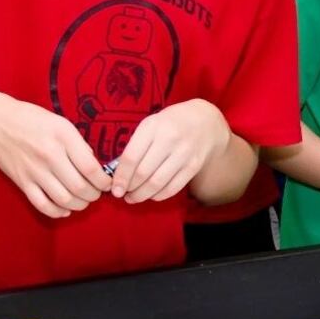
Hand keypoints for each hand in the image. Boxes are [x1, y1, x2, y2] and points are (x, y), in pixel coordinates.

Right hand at [0, 92, 111, 217]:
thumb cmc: (33, 120)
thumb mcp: (62, 124)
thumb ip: (79, 144)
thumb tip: (95, 166)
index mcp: (64, 138)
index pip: (91, 168)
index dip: (104, 181)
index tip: (108, 183)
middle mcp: (50, 156)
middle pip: (80, 187)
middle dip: (94, 195)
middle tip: (97, 193)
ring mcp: (34, 171)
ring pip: (64, 199)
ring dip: (79, 205)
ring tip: (84, 200)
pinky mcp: (22, 181)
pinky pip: (42, 204)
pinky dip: (57, 211)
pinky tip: (65, 209)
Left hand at [113, 100, 230, 203]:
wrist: (205, 121)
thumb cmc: (170, 123)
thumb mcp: (151, 125)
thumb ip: (136, 145)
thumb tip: (119, 174)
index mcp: (153, 127)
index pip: (131, 157)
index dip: (120, 177)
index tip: (114, 189)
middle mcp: (169, 139)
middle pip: (143, 172)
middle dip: (130, 188)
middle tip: (122, 194)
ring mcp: (184, 153)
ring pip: (157, 183)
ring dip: (142, 195)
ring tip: (134, 198)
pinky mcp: (194, 165)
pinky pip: (173, 187)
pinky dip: (159, 195)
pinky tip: (152, 195)